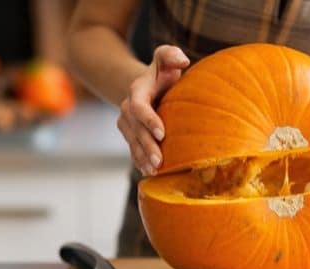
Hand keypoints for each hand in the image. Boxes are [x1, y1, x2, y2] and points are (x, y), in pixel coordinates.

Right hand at [117, 45, 189, 175]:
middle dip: (146, 145)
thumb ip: (170, 55)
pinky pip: (133, 151)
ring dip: (142, 157)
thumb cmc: (163, 73)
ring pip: (132, 143)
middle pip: (135, 130)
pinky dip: (140, 162)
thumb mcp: (165, 59)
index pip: (139, 107)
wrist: (149, 87)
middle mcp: (127, 109)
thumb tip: (183, 60)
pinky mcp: (130, 137)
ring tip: (154, 170)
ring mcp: (127, 125)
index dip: (149, 120)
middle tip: (159, 160)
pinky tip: (149, 173)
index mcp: (136, 91)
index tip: (163, 132)